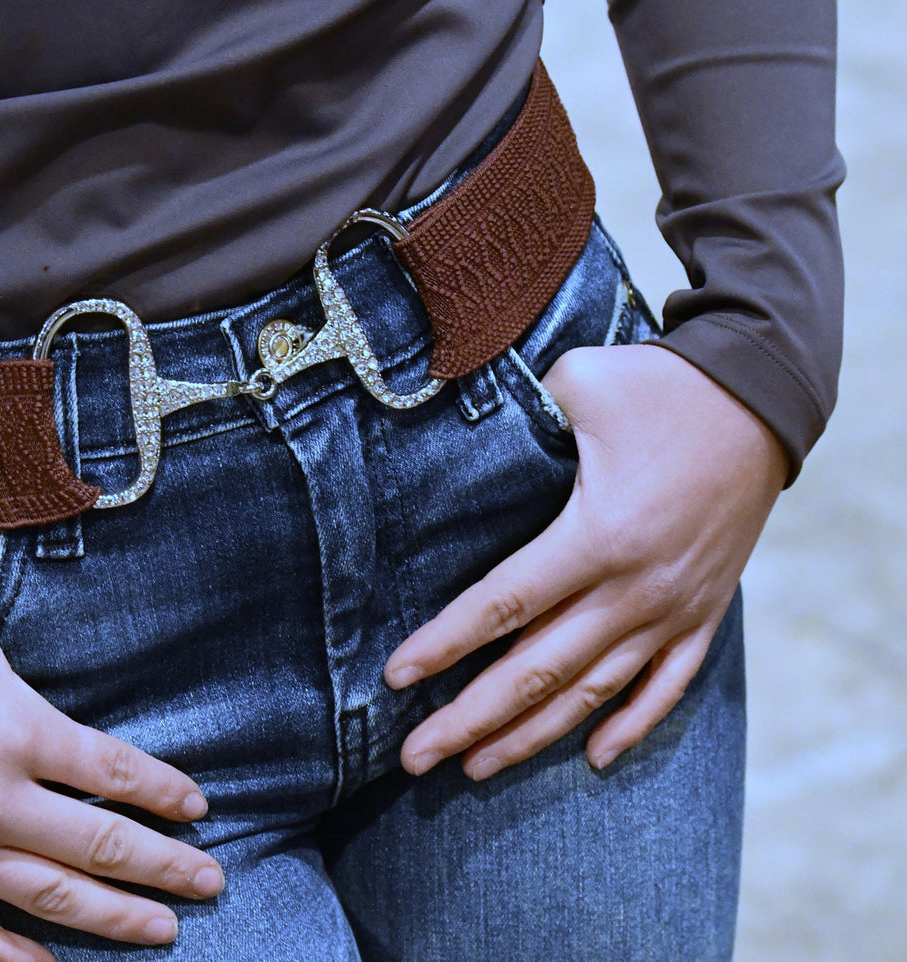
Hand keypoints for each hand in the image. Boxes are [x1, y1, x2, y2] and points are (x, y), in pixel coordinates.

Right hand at [0, 559, 222, 961]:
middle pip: (102, 847)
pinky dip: (15, 956)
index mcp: (17, 727)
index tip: (197, 810)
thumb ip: (8, 612)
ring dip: (116, 918)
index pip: (117, 773)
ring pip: (51, 900)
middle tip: (211, 883)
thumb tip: (25, 614)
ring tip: (164, 930)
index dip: (165, 795)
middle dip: (166, 869)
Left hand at [384, 344, 787, 778]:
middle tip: (414, 759)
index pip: (502, 605)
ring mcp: (673, 609)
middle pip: (537, 671)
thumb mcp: (579, 384)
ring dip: (531, 736)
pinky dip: (631, 726)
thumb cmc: (659, 388)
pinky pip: (666, 687)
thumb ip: (514, 412)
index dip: (444, 645)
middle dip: (470, 720)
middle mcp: (634, 588)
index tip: (395, 677)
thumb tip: (445, 421)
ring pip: (592, 692)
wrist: (763, 401)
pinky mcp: (704, 613)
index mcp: (597, 535)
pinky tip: (592, 758)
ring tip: (476, 768)